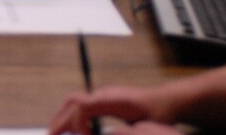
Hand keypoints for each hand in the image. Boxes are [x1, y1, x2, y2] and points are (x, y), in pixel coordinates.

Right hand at [48, 86, 173, 134]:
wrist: (167, 101)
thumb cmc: (158, 113)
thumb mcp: (141, 127)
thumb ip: (122, 131)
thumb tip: (95, 133)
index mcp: (109, 99)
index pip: (81, 107)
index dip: (76, 124)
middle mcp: (102, 94)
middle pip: (71, 103)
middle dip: (59, 121)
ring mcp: (102, 95)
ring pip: (74, 102)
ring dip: (64, 116)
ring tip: (57, 133)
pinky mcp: (105, 99)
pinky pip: (82, 104)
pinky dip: (73, 115)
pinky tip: (76, 129)